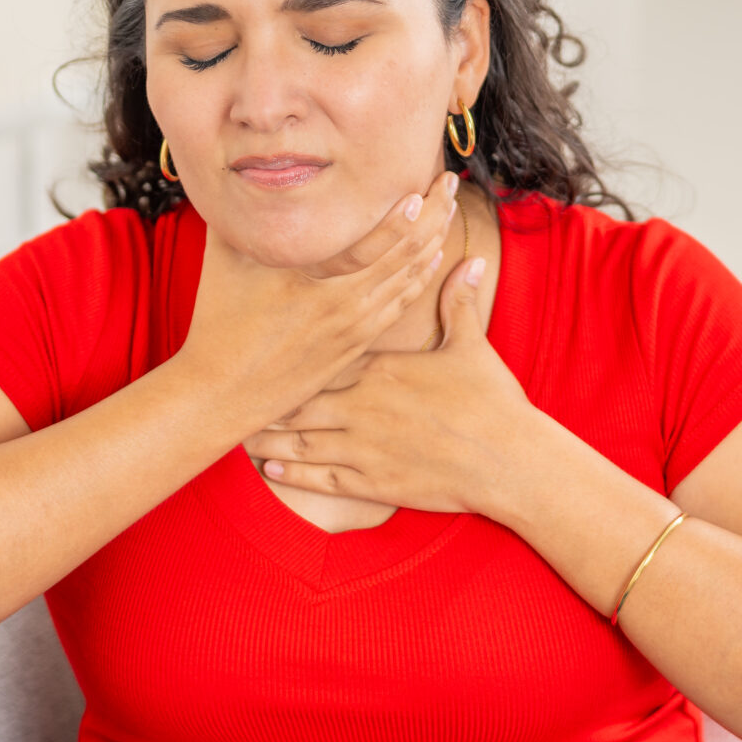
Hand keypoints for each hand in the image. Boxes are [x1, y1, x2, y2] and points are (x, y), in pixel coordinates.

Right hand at [168, 168, 457, 437]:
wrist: (222, 392)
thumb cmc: (218, 321)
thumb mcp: (225, 259)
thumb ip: (242, 213)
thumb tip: (244, 171)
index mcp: (312, 280)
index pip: (375, 242)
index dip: (406, 213)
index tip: (422, 184)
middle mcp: (342, 304)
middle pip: (405, 255)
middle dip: (433, 216)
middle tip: (448, 184)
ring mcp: (353, 327)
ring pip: (409, 279)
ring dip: (433, 242)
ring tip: (447, 210)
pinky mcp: (356, 345)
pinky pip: (400, 305)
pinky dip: (420, 277)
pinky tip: (431, 258)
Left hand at [245, 254, 545, 518]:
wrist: (508, 460)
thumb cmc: (492, 402)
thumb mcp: (471, 346)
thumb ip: (458, 304)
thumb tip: (471, 260)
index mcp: (380, 369)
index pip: (323, 355)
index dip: (291, 356)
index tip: (263, 348)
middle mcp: (362, 406)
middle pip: (298, 400)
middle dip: (265, 399)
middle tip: (233, 393)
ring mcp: (364, 447)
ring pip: (300, 442)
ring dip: (268, 439)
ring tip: (238, 434)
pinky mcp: (372, 482)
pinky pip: (321, 479)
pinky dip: (293, 474)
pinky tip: (271, 469)